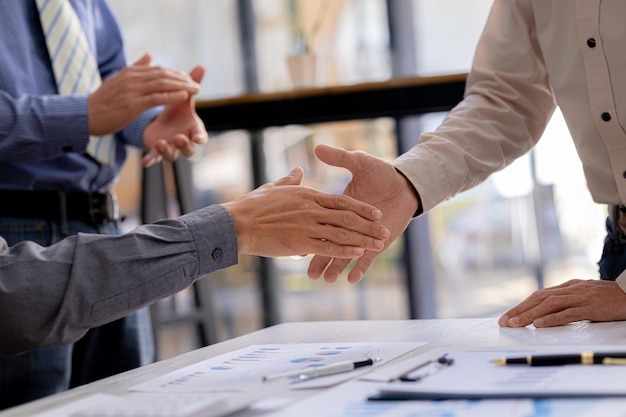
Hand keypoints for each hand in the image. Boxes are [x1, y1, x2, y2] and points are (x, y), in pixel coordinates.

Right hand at [88, 53, 199, 135]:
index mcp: (129, 72)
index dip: (175, 74)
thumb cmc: (103, 101)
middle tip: (196, 84)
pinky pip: (156, 98)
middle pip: (163, 75)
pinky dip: (172, 96)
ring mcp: (132, 91)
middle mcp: (132, 78)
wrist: (85, 115)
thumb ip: (135, 68)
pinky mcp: (132, 104)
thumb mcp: (118, 80)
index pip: (158, 69)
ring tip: (195, 90)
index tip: (188, 78)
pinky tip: (183, 97)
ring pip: (162, 84)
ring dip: (181, 86)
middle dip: (182, 79)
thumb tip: (149, 55)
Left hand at [142, 65, 208, 166]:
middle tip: (179, 137)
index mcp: (192, 130)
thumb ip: (191, 84)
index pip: (200, 136)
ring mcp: (171, 148)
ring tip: (161, 142)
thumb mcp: (182, 96)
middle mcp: (184, 141)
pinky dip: (150, 160)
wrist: (162, 123)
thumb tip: (201, 66)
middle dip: (184, 144)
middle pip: (189, 149)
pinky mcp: (157, 152)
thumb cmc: (176, 110)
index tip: (198, 137)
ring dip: (168, 151)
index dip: (200, 137)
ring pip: (172, 155)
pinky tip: (144, 161)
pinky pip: (154, 159)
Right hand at [220, 167, 389, 257]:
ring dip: (363, 239)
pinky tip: (358, 254)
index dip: (361, 208)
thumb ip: (291, 180)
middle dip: (369, 225)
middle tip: (385, 231)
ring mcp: (307, 226)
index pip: (341, 201)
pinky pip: (329, 247)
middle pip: (348, 217)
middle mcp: (311, 209)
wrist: (237, 222)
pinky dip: (345, 251)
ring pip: (343, 232)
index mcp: (308, 195)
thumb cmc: (252, 205)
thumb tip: (299, 170)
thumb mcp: (274, 187)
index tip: (375, 213)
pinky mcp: (301, 243)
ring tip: (379, 244)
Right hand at [307, 144, 418, 282]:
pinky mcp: (374, 243)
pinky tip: (352, 278)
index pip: (322, 218)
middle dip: (321, 257)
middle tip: (310, 271)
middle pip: (331, 239)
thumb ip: (340, 157)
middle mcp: (345, 222)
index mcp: (336, 205)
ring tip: (327, 279)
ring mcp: (359, 234)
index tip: (299, 240)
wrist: (406, 186)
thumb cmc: (381, 172)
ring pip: (345, 251)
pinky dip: (359, 267)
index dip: (310, 229)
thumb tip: (318, 148)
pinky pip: (367, 259)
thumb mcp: (359, 162)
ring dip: (337, 265)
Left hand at [498, 279, 625, 327]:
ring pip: (549, 305)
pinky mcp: (591, 307)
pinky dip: (552, 319)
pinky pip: (568, 314)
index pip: (539, 295)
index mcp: (568, 286)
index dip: (522, 305)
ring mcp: (581, 297)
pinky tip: (539, 325)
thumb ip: (567, 300)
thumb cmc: (609, 297)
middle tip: (505, 322)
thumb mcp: (584, 295)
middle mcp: (571, 289)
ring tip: (516, 324)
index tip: (508, 316)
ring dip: (530, 315)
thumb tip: (546, 311)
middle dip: (519, 310)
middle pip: (539, 298)